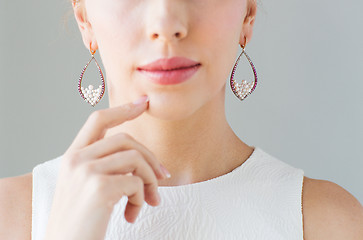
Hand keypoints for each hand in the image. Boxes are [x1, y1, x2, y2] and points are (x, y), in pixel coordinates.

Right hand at [44, 96, 169, 239]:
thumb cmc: (80, 222)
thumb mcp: (86, 188)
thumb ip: (105, 167)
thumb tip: (143, 160)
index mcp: (72, 157)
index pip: (97, 121)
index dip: (122, 110)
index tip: (142, 103)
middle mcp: (76, 160)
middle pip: (125, 139)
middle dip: (150, 157)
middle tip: (163, 176)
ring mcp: (86, 171)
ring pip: (135, 159)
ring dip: (150, 182)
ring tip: (148, 202)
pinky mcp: (99, 187)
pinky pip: (136, 182)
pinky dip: (142, 198)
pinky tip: (133, 215)